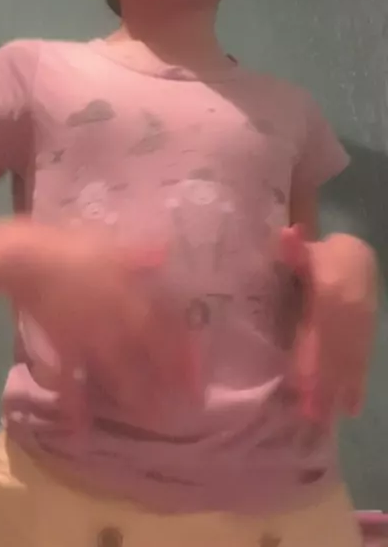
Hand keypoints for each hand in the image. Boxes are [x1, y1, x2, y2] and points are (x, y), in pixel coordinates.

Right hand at [0, 219, 197, 426]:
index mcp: (131, 298)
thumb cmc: (72, 248)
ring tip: (150, 418)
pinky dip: (75, 407)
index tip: (199, 370)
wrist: (26, 260)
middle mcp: (116, 325)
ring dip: (134, 396)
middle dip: (167, 381)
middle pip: (148, 358)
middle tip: (186, 406)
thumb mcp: (113, 245)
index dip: (183, 350)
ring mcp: (90, 341)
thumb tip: (167, 252)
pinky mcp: (63, 350)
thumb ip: (141, 254)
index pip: (165, 328)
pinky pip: (71, 382)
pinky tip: (80, 431)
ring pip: (117, 374)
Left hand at [279, 225, 377, 424]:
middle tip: (310, 418)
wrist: (357, 257)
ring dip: (340, 390)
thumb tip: (286, 234)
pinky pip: (363, 360)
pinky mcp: (368, 337)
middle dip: (325, 384)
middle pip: (338, 352)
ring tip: (324, 421)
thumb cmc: (323, 256)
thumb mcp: (307, 251)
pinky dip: (357, 383)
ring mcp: (362, 327)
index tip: (302, 387)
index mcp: (334, 292)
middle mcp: (352, 312)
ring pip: (352, 360)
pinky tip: (350, 407)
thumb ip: (295, 249)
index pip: (325, 331)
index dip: (315, 358)